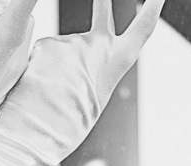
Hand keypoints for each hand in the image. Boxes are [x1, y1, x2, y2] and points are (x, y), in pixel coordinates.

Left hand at [0, 0, 166, 165]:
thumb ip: (94, 74)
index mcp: (119, 59)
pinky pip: (42, 57)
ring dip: (55, 71)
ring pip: (63, 52)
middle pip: (103, 12)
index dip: (154, 7)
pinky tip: (36, 90)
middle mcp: (98, 44)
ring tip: (50, 96)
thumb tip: (80, 65)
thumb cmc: (70, 125)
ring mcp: (73, 41)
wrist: (41, 129)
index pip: (144, 26)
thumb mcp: (93, 100)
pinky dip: (38, 73)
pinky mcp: (48, 43)